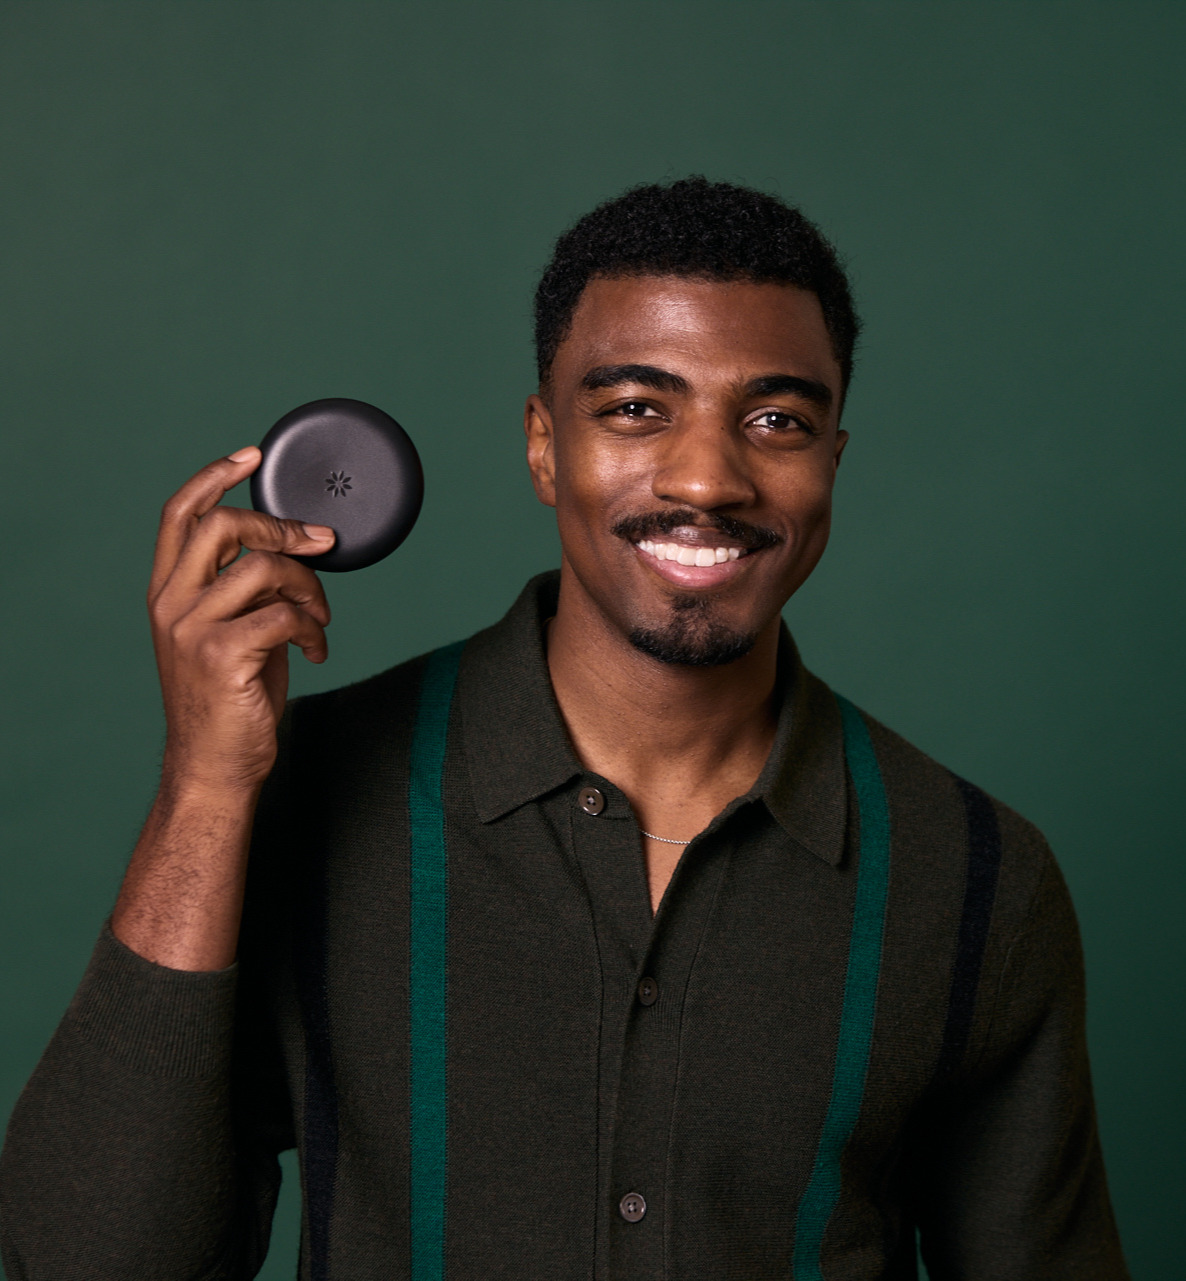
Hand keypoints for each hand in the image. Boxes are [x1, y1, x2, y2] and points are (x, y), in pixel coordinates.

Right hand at [148, 446, 334, 796]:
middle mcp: (171, 604)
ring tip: (320, 618)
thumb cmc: (228, 702)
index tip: (252, 455)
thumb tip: (296, 553)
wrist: (213, 768)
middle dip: (281, 527)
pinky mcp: (221, 655)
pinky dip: (314, 629)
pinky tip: (317, 651)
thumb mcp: (229, 634)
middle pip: (223, 526)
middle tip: (320, 543)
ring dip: (310, 587)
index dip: (215, 476)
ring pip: (263, 568)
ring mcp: (192, 629)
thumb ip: (246, 593)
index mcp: (167, 593)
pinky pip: (284, 615)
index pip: (180, 514)